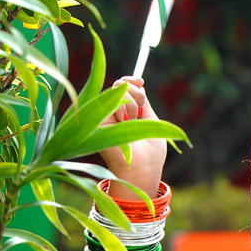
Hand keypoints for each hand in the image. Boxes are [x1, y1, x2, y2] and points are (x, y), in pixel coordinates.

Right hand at [99, 77, 166, 200]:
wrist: (142, 169)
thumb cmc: (150, 152)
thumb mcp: (151, 121)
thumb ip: (143, 102)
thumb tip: (139, 83)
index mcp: (127, 114)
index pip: (124, 88)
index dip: (131, 81)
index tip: (140, 81)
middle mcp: (114, 114)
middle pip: (119, 85)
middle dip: (134, 90)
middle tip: (141, 107)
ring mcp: (105, 117)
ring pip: (116, 90)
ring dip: (131, 102)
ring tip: (134, 120)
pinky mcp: (99, 120)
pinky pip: (111, 99)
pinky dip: (124, 106)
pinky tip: (126, 121)